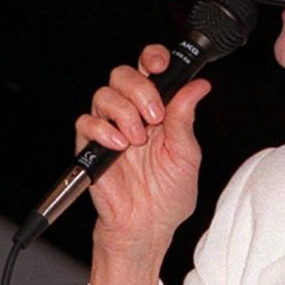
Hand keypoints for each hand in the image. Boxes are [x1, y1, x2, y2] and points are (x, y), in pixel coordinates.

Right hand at [74, 44, 210, 260]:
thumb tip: (198, 86)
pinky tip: (120, 146)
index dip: (153, 57)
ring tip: (138, 139)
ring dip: (124, 112)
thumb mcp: (186, 154)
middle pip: (123, 74)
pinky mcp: (90, 146)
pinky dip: (103, 130)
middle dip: (140, 88)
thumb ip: (186, 117)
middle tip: (155, 115)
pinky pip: (86, 122)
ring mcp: (109, 128)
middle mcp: (132, 113)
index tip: (161, 64)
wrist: (148, 227)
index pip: (149, 69)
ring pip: (104, 94)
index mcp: (158, 109)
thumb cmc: (169, 195)